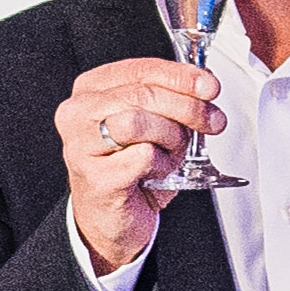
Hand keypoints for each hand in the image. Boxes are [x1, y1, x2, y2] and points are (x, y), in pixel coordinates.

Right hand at [57, 58, 219, 278]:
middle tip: (211, 121)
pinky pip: (143, 156)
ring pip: (139, 121)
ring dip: (170, 137)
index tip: (209, 86)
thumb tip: (203, 84)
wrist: (112, 221)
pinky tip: (155, 172)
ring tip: (172, 153)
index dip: (180, 76)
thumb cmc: (130, 171)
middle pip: (143, 94)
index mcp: (91, 90)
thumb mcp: (153, 124)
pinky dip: (161, 164)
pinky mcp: (95, 175)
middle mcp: (78, 113)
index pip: (140, 69)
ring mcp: (81, 145)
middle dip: (187, 107)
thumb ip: (170, 99)